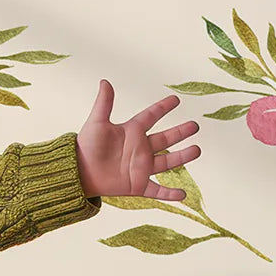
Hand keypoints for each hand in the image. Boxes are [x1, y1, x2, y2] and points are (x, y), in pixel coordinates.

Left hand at [75, 80, 200, 200]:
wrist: (78, 171)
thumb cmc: (86, 145)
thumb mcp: (96, 123)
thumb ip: (104, 104)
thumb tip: (104, 81)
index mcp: (130, 131)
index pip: (150, 116)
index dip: (162, 107)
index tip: (176, 99)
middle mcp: (139, 148)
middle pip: (165, 139)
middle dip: (180, 132)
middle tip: (195, 125)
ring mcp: (140, 167)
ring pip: (167, 162)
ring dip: (182, 157)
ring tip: (197, 150)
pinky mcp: (138, 185)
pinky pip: (158, 191)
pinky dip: (170, 194)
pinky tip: (183, 194)